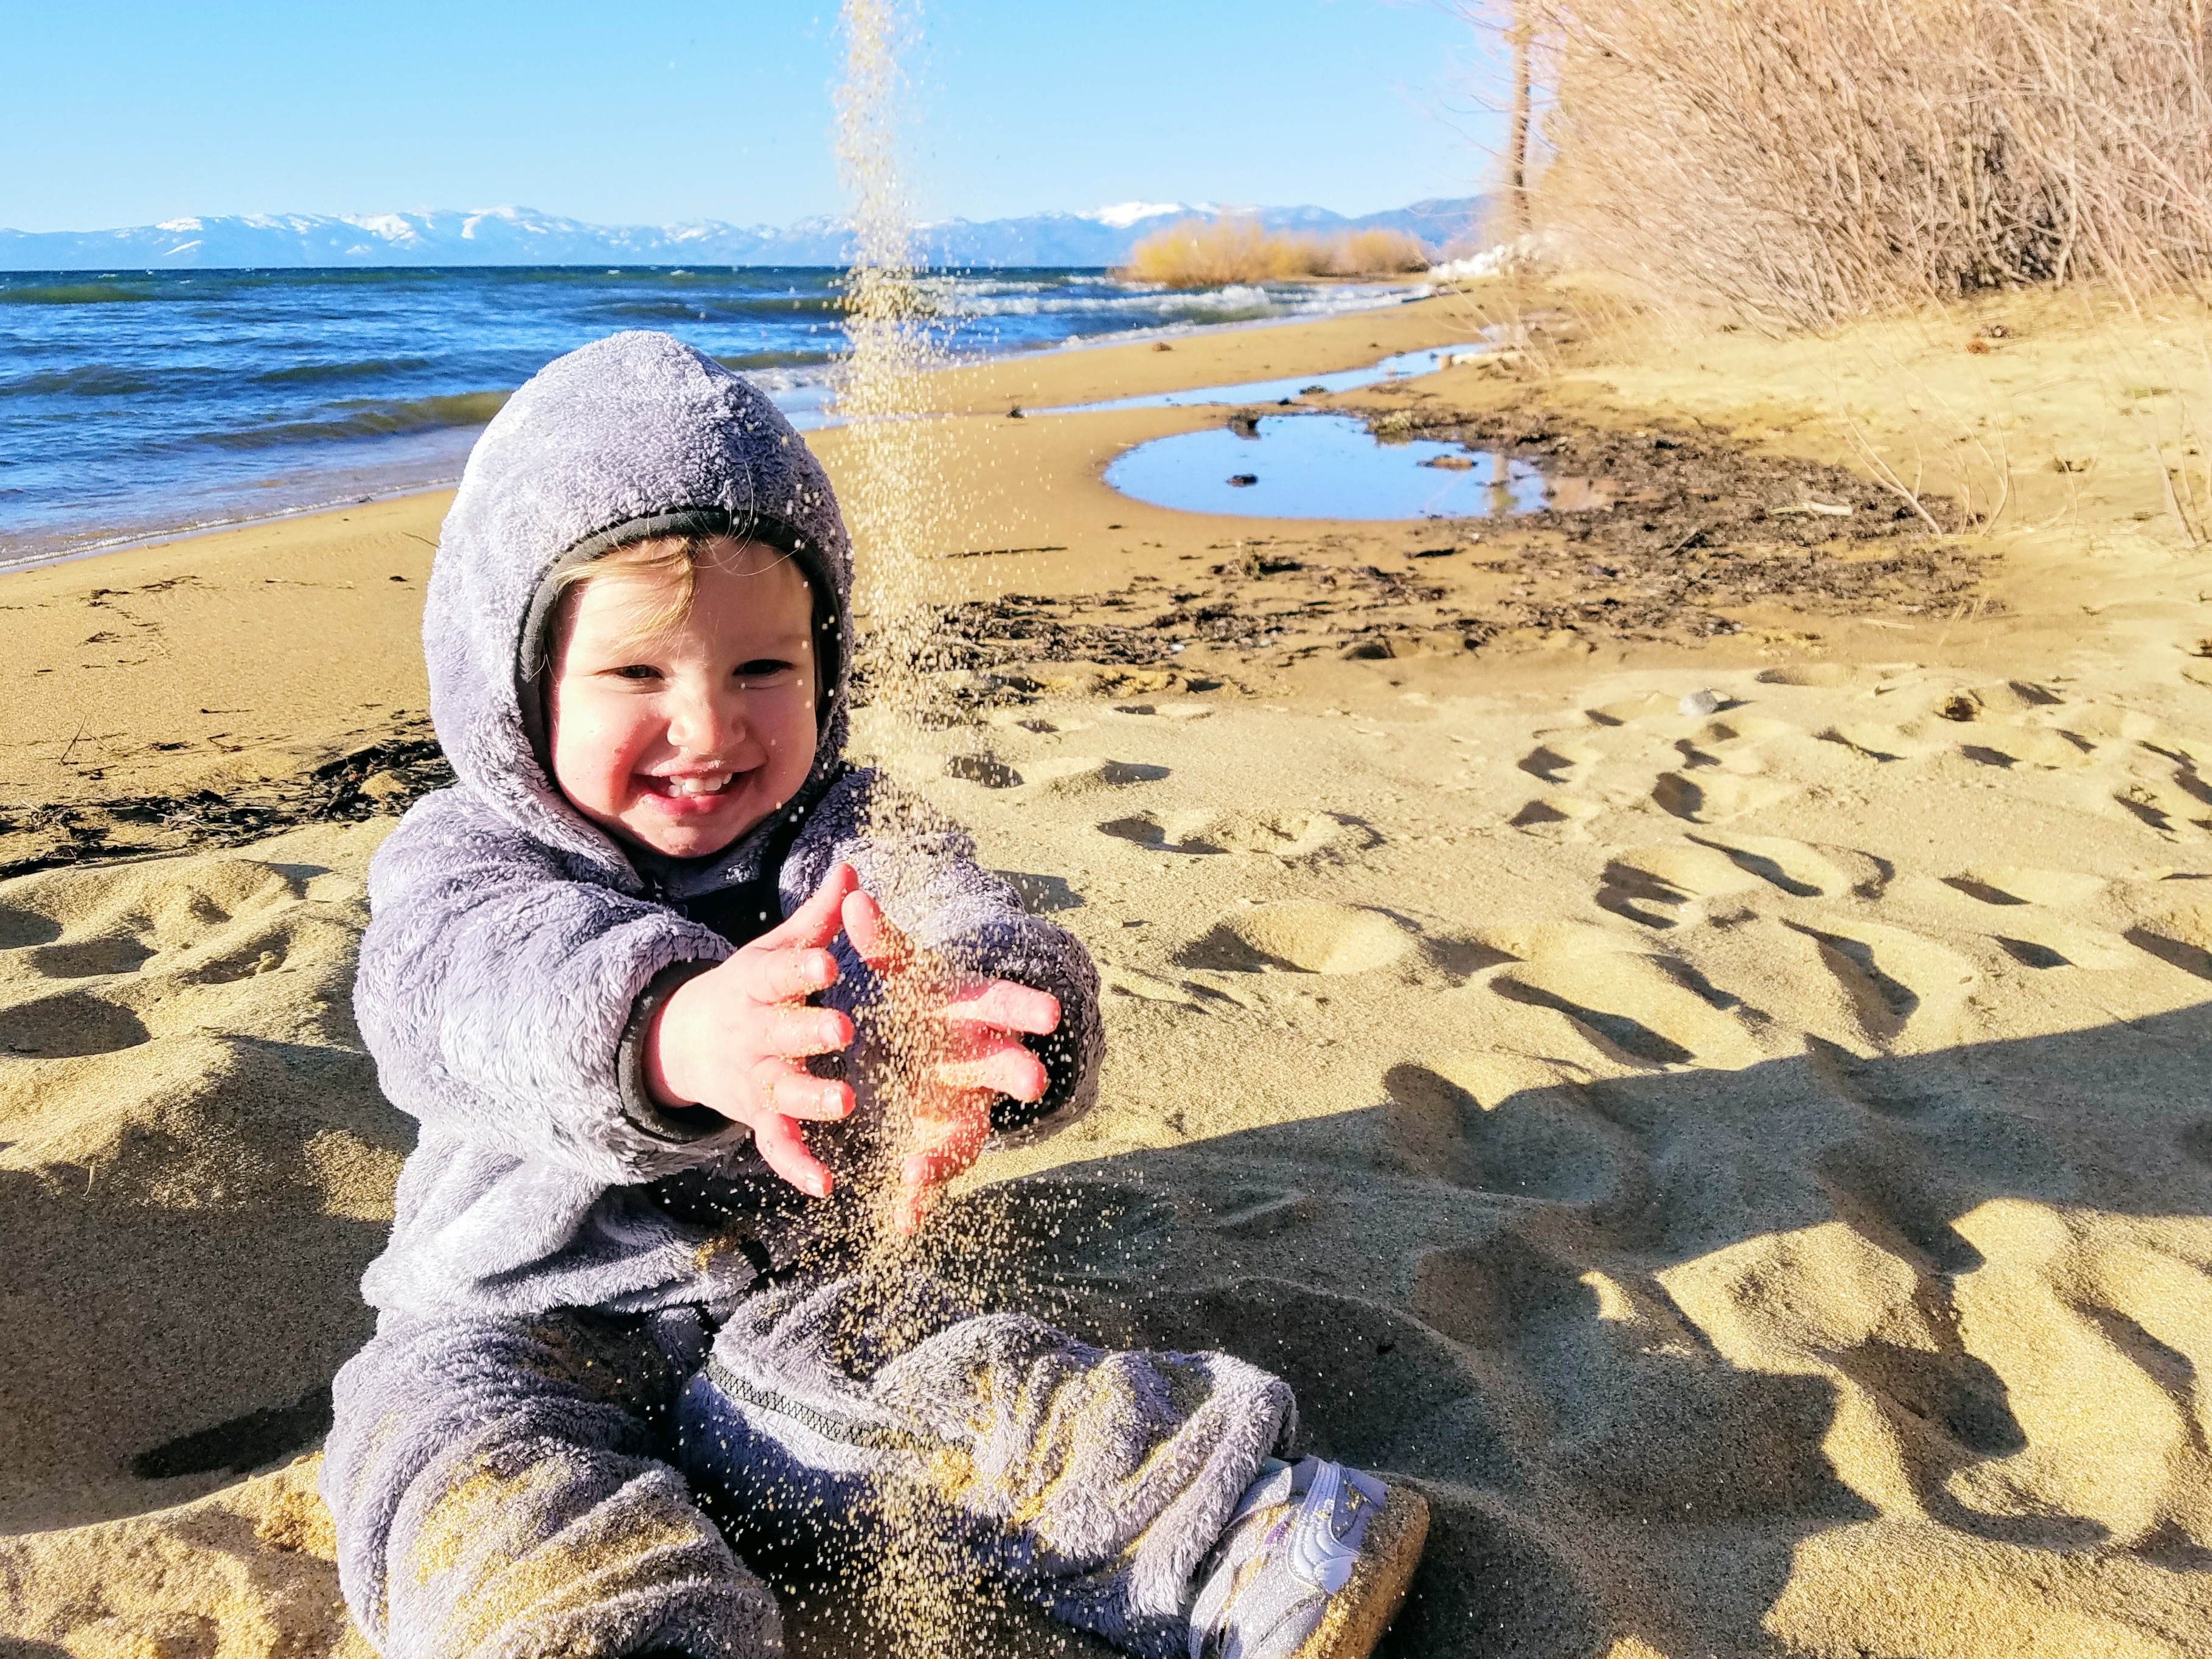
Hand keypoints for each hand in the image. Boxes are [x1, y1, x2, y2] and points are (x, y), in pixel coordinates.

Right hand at [643, 862, 859, 1198]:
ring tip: (845, 1103)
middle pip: (779, 1035)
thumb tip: (852, 867)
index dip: (799, 970)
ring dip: (811, 1100)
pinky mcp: (759, 1120)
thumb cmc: (750, 990)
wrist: (685, 1042)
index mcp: (758, 988)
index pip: (776, 976)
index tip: (828, 963)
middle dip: (808, 1034)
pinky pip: (777, 1147)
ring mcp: (754, 1081)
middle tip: (844, 1030)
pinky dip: (797, 1167)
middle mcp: (753, 1036)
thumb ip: (817, 918)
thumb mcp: (774, 952)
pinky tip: (825, 1184)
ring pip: (780, 1093)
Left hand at [843, 890, 1061, 1233]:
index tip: (1050, 1012)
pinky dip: (917, 1197)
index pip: (1004, 1004)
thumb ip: (879, 939)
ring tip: (917, 1170)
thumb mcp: (898, 969)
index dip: (1026, 1009)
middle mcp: (978, 1064)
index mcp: (972, 1015)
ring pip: (964, 1134)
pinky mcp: (937, 1144)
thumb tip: (852, 896)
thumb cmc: (918, 1001)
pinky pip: (930, 1173)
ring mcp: (961, 1108)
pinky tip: (902, 1220)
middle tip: (1034, 1079)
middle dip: (1018, 1072)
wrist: (921, 1049)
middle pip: (1003, 1067)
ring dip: (944, 1154)